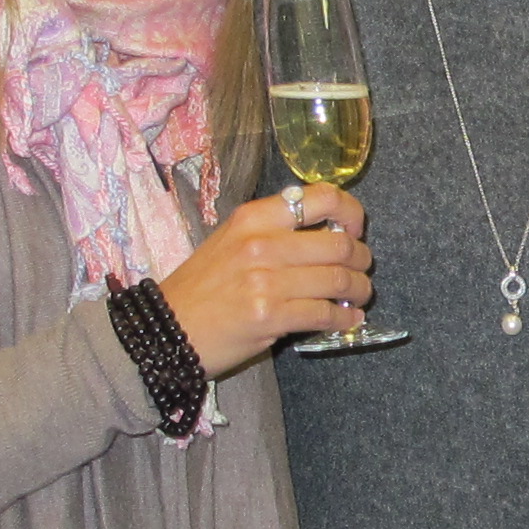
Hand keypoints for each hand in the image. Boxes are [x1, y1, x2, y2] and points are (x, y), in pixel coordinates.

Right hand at [160, 183, 373, 372]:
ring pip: (338, 280)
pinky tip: (347, 320)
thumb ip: (273, 233)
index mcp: (254, 217)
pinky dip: (345, 319)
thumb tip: (327, 236)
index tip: (355, 229)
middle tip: (362, 270)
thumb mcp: (230, 242)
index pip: (322, 197)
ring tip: (359, 296)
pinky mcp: (270, 316)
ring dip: (359, 290)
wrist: (166, 330)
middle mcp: (262, 243)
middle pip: (339, 244)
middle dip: (361, 260)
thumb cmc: (200, 288)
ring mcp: (266, 280)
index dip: (351, 211)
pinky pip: (325, 314)